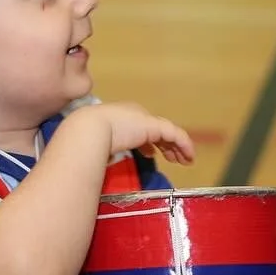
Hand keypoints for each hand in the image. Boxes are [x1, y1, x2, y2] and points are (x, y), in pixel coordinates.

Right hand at [77, 102, 195, 165]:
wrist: (89, 129)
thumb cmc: (87, 138)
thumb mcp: (99, 143)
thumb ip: (108, 149)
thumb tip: (107, 158)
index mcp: (121, 117)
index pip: (141, 128)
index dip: (149, 141)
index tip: (151, 154)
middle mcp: (135, 114)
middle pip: (157, 129)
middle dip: (166, 144)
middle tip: (173, 158)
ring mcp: (145, 119)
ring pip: (169, 132)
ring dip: (177, 147)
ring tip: (185, 160)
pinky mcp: (154, 126)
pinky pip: (176, 135)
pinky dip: (184, 145)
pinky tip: (188, 157)